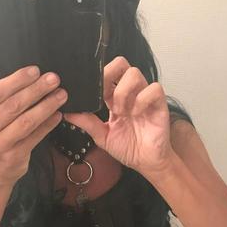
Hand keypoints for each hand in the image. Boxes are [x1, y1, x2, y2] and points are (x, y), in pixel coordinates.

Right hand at [0, 66, 67, 186]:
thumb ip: (4, 101)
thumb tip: (33, 79)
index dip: (18, 80)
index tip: (36, 71)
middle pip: (13, 105)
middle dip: (36, 90)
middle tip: (54, 80)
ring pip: (26, 121)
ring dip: (46, 106)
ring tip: (60, 95)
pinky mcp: (13, 157)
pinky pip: (35, 137)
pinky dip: (48, 125)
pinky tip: (58, 115)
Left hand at [63, 56, 174, 174]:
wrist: (145, 162)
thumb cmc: (127, 148)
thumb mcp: (101, 136)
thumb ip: (86, 122)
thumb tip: (67, 113)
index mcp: (115, 97)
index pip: (106, 73)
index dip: (98, 78)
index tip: (92, 94)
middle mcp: (130, 93)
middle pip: (121, 63)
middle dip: (109, 75)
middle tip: (106, 97)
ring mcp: (144, 97)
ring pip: (134, 73)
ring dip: (123, 92)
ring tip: (122, 112)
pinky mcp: (159, 103)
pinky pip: (154, 88)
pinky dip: (142, 100)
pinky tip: (137, 114)